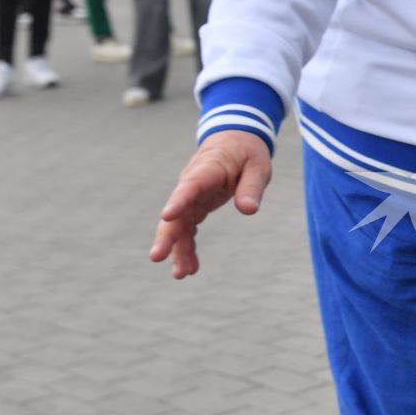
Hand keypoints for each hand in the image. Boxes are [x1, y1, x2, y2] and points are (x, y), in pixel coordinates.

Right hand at [150, 131, 271, 278]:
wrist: (235, 140)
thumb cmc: (247, 152)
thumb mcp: (258, 166)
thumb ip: (252, 187)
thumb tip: (248, 210)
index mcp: (207, 170)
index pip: (190, 186)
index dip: (178, 200)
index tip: (166, 216)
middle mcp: (192, 184)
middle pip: (176, 212)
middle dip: (166, 235)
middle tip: (157, 257)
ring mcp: (191, 196)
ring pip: (179, 225)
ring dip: (179, 249)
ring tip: (181, 274)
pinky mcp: (195, 205)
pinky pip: (188, 228)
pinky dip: (189, 247)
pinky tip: (191, 268)